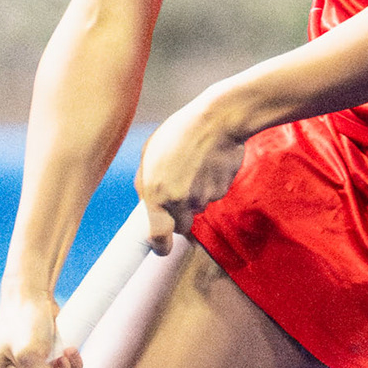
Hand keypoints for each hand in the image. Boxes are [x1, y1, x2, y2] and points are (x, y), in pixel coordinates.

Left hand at [137, 91, 248, 244]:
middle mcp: (180, 200)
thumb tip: (146, 203)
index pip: (159, 236)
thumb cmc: (179, 132)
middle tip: (180, 188)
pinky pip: (214, 195)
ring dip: (196, 195)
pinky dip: (211, 184)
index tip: (161, 248)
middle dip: (181, 214)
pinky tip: (209, 163)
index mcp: (157, 193)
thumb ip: (145, 183)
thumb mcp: (149, 153)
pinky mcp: (222, 190)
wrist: (217, 119)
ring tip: (194, 165)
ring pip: (198, 207)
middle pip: (182, 225)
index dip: (160, 246)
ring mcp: (203, 197)